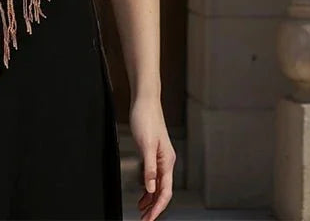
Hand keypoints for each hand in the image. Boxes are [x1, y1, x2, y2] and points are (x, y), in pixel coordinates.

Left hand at [129, 95, 174, 220]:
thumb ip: (149, 168)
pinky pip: (153, 176)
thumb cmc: (146, 118)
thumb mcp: (145, 145)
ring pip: (158, 184)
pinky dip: (148, 187)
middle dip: (154, 207)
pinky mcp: (152, 152)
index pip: (165, 191)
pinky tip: (143, 192)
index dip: (158, 207)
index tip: (150, 218)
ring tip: (142, 210)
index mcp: (167, 161)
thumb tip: (151, 189)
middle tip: (145, 219)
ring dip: (151, 199)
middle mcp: (165, 160)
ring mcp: (159, 156)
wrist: (144, 100)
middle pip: (162, 190)